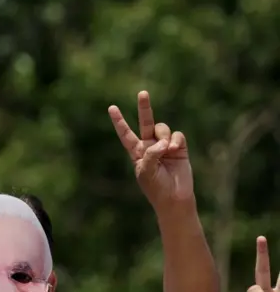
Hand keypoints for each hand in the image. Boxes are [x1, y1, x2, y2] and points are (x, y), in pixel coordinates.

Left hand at [108, 91, 193, 210]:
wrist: (174, 198)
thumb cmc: (156, 187)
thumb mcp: (146, 171)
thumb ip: (150, 154)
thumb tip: (161, 142)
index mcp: (137, 152)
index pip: (126, 134)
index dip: (119, 122)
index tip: (112, 108)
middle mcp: (150, 146)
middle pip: (146, 122)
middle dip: (145, 108)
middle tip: (142, 93)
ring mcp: (165, 146)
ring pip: (162, 129)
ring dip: (164, 136)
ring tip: (167, 150)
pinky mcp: (179, 147)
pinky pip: (176, 135)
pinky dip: (175, 140)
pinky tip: (174, 150)